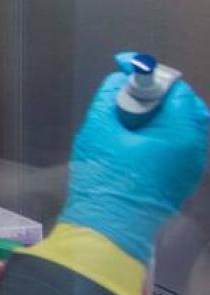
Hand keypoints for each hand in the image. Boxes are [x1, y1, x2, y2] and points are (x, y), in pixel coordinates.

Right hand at [60, 71, 208, 262]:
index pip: (176, 88)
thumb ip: (111, 95)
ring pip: (186, 127)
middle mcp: (195, 149)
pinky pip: (181, 146)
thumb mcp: (99, 127)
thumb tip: (121, 79)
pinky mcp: (182, 180)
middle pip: (188, 107)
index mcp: (180, 133)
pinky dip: (164, 134)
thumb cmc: (103, 175)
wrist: (108, 226)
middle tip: (130, 93)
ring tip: (131, 116)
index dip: (150, 73)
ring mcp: (191, 167)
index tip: (124, 68)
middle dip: (161, 94)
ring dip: (162, 115)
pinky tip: (137, 139)